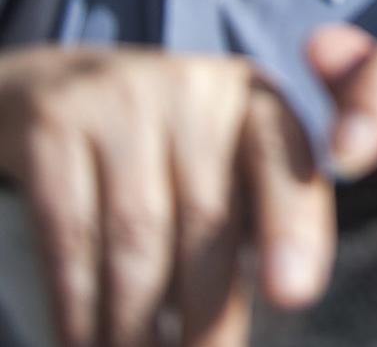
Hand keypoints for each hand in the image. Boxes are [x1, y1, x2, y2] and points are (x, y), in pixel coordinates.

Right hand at [0, 45, 330, 346]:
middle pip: (207, 215)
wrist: (53, 84)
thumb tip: (281, 295)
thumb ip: (257, 210)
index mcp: (255, 97)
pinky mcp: (54, 126)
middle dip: (207, 310)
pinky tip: (86, 342)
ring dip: (139, 321)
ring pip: (137, 234)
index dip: (294, 225)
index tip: (294, 293)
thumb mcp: (223, 151)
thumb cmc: (163, 143)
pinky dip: (79, 304)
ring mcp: (121, 100)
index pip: (286, 161)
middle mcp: (196, 88)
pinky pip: (71, 234)